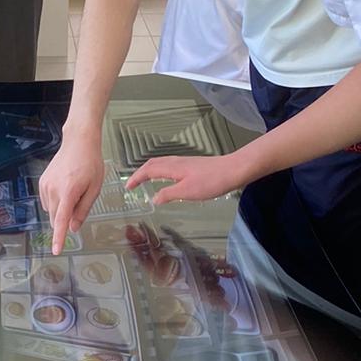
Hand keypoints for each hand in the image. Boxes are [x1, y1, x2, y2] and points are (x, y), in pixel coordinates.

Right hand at [39, 136, 105, 253]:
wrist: (78, 142)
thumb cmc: (90, 163)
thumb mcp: (94, 188)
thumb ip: (83, 210)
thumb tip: (74, 227)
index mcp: (69, 193)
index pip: (62, 221)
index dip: (59, 238)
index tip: (56, 251)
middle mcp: (53, 190)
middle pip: (56, 219)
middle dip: (65, 221)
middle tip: (80, 204)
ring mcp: (45, 186)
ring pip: (51, 211)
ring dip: (61, 211)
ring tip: (74, 192)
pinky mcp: (42, 182)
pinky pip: (47, 202)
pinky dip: (55, 203)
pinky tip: (65, 190)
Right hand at [125, 152, 248, 205]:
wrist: (233, 170)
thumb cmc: (211, 181)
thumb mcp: (187, 192)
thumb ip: (168, 194)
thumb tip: (154, 198)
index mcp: (171, 167)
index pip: (148, 170)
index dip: (136, 178)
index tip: (128, 187)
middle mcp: (175, 162)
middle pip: (152, 164)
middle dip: (140, 173)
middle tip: (132, 184)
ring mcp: (184, 162)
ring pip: (161, 164)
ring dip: (149, 171)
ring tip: (144, 181)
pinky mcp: (191, 165)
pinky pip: (168, 165)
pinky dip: (160, 171)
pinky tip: (165, 179)